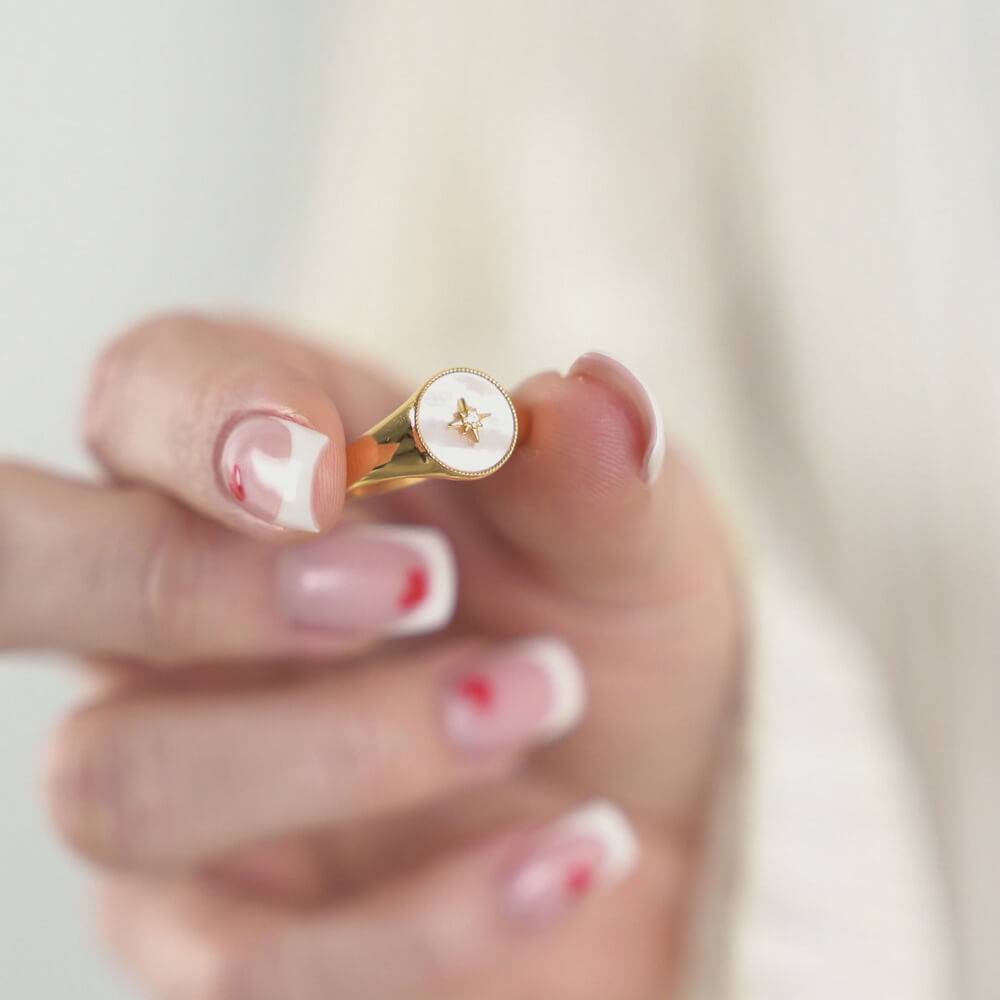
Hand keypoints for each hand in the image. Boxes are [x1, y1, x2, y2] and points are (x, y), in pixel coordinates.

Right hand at [4, 314, 740, 998]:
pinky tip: (569, 857)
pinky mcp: (221, 933)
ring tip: (535, 700)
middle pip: (31, 570)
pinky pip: (245, 959)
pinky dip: (425, 916)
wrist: (655, 812)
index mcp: (274, 471)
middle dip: (187, 582)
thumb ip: (596, 474)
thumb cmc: (617, 640)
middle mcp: (184, 616)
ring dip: (355, 749)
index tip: (335, 464)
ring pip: (127, 777)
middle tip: (409, 590)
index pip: (150, 390)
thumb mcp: (635, 546)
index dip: (208, 413)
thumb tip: (585, 397)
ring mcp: (182, 775)